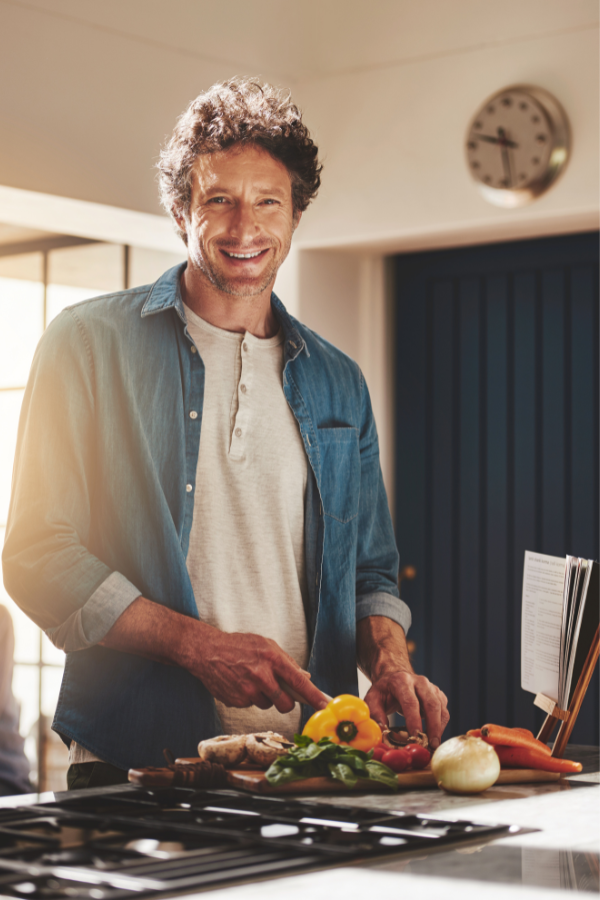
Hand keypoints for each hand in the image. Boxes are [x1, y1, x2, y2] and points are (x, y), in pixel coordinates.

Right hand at [100, 597, 328, 712]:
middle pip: (285, 703)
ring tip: (251, 679)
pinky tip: (239, 683)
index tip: (325, 705)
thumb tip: (304, 679)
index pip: (299, 682)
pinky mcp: (236, 701)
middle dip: (286, 701)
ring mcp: (247, 691)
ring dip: (264, 697)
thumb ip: (285, 661)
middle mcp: (261, 676)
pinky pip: (251, 705)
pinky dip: (249, 697)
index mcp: (272, 658)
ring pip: (267, 705)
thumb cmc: (238, 645)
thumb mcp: (265, 644)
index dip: (314, 696)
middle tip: (278, 691)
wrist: (205, 650)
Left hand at [356, 615, 449, 748]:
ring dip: (439, 727)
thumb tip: (383, 732)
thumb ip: (375, 714)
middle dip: (433, 726)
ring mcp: (431, 687)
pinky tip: (434, 735)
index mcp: (401, 681)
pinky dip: (442, 725)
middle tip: (430, 745)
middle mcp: (419, 682)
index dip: (414, 720)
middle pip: (431, 704)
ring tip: (433, 744)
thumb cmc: (384, 691)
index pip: (411, 701)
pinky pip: (444, 710)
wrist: (395, 676)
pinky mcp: (438, 694)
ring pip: (440, 708)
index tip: (415, 736)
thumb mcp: (373, 698)